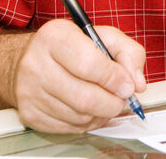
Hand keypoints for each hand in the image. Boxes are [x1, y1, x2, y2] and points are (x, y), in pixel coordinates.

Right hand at [10, 19, 146, 132]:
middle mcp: (36, 64)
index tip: (128, 86)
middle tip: (120, 99)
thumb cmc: (71, 46)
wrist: (32, 59)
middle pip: (84, 98)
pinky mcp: (29, 114)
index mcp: (55, 37)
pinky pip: (68, 128)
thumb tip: (136, 83)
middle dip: (112, 103)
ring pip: (79, 116)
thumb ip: (128, 53)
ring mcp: (29, 91)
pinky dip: (87, 122)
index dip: (115, 79)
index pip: (89, 65)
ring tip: (105, 101)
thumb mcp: (104, 36)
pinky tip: (89, 109)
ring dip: (101, 114)